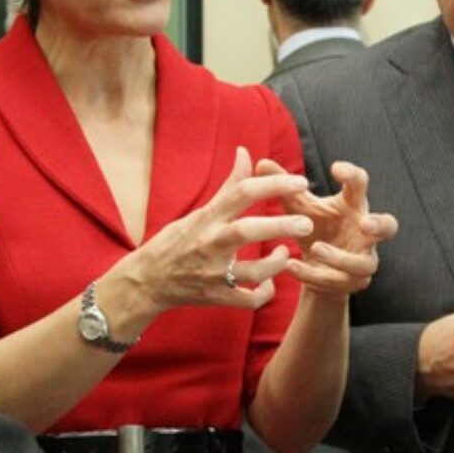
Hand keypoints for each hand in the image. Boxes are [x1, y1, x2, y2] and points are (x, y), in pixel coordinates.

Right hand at [110, 147, 312, 315]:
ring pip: (254, 271)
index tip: (300, 182)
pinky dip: (264, 293)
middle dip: (281, 225)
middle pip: (249, 231)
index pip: (242, 193)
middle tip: (307, 222)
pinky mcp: (217, 297)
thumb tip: (245, 152)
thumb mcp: (199, 211)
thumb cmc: (176, 241)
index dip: (274, 184)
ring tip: (286, 253)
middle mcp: (211, 244)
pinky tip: (270, 282)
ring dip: (277, 263)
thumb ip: (229, 185)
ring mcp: (214, 274)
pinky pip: (249, 300)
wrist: (147, 281)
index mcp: (208, 218)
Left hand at [257, 158, 398, 295]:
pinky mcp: (353, 282)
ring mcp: (363, 258)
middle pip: (389, 226)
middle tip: (365, 224)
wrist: (318, 268)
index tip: (335, 168)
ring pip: (362, 263)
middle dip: (381, 225)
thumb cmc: (316, 227)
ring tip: (316, 248)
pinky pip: (337, 281)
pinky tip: (291, 266)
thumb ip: (284, 187)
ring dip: (340, 257)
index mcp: (354, 206)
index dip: (352, 175)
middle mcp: (365, 232)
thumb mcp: (299, 207)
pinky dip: (313, 274)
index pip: (360, 185)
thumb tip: (260, 162)